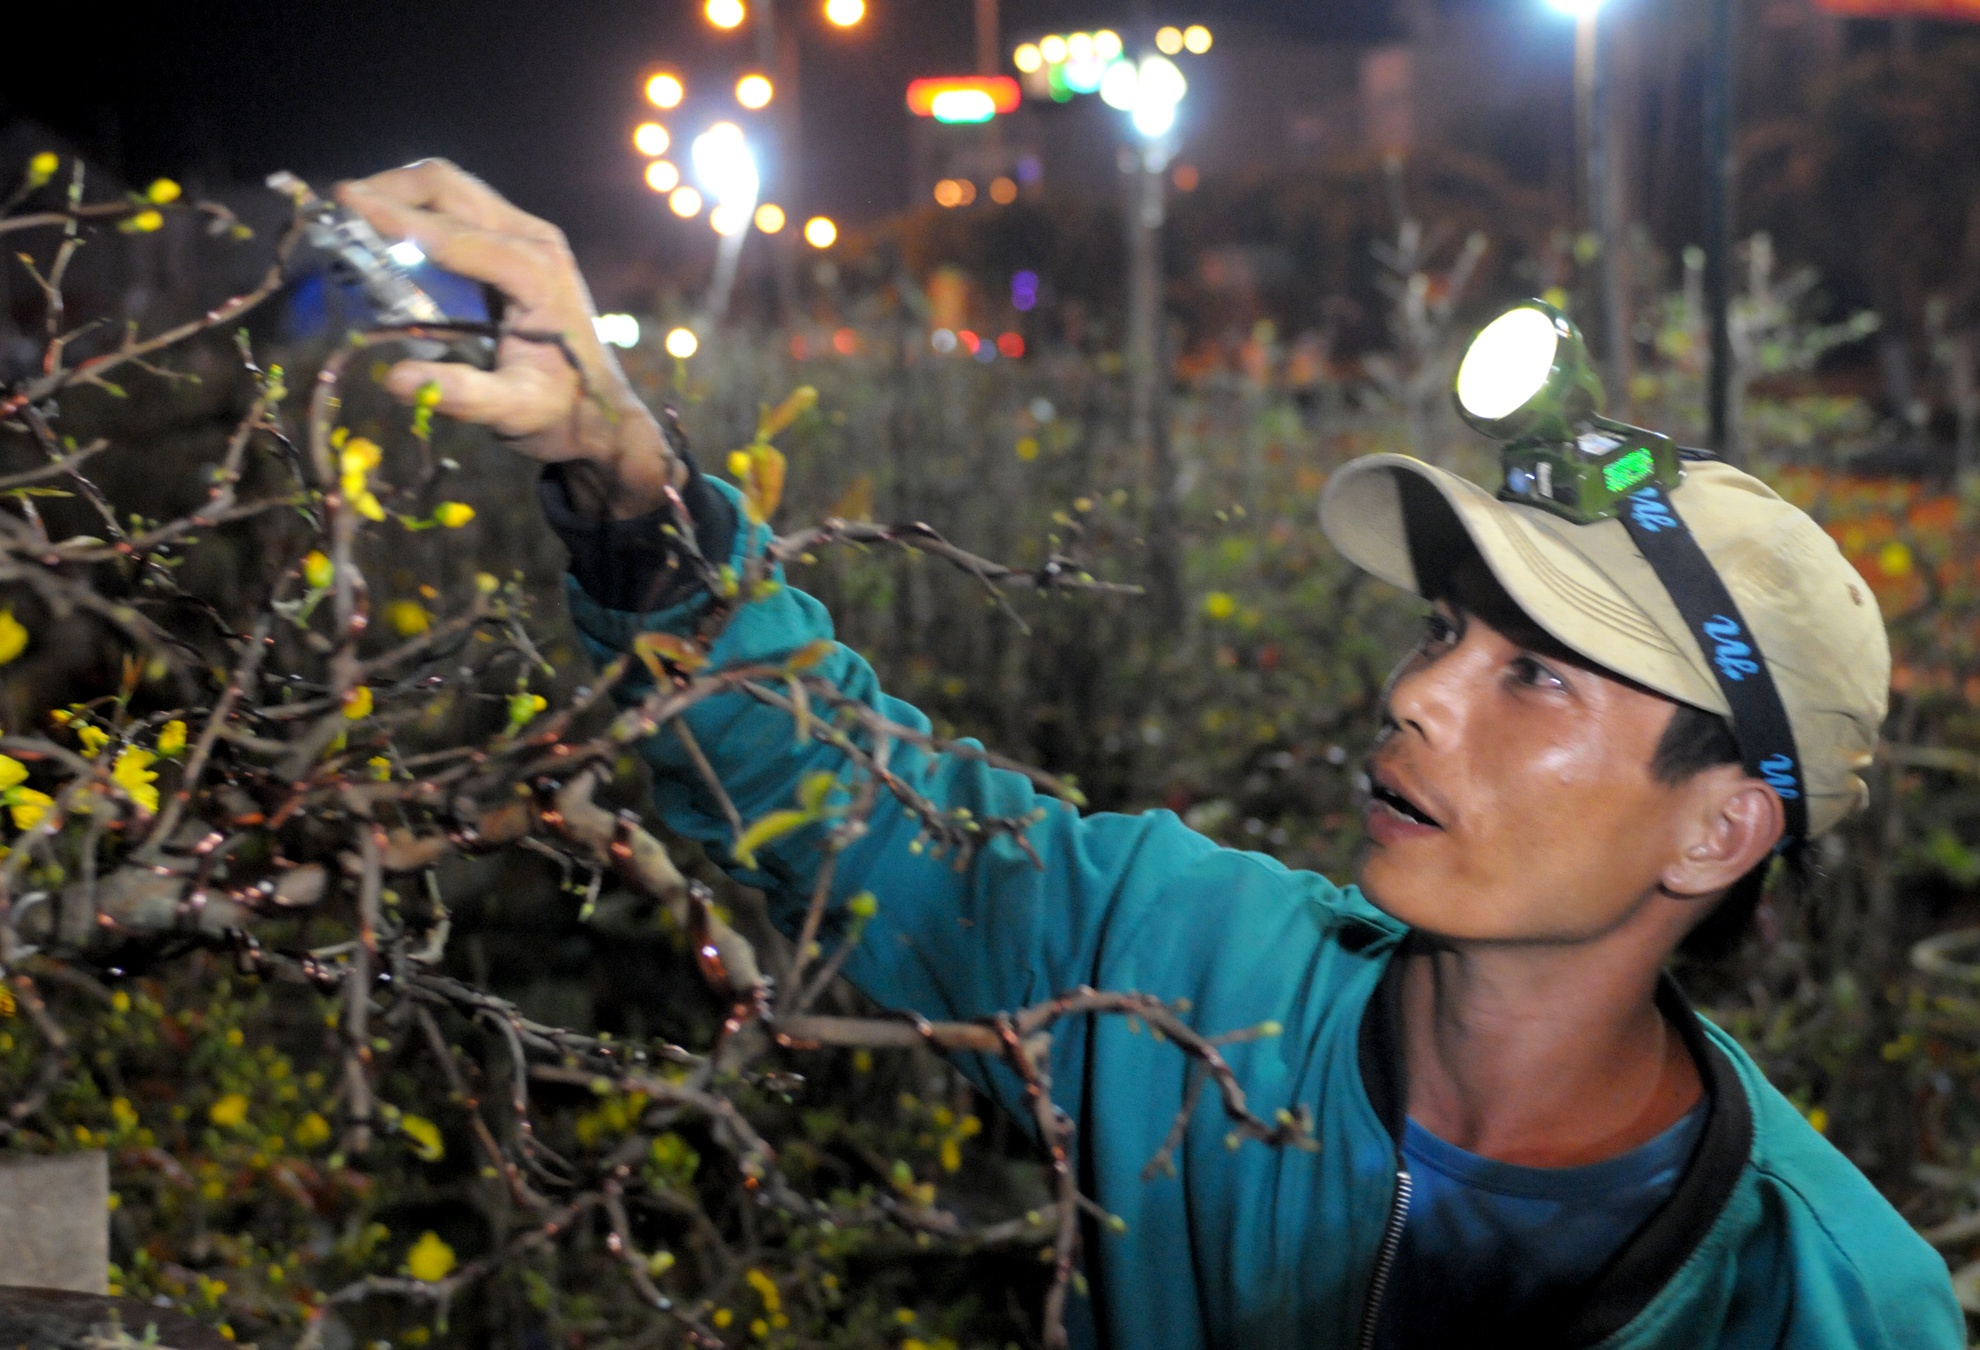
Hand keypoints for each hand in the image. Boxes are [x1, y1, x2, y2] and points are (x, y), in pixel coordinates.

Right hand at [334, 159, 677, 518]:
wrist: (598, 412)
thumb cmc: (557, 412)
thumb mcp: (514, 411)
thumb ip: (462, 394)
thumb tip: (395, 379)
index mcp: (536, 273)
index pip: (454, 233)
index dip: (396, 218)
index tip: (343, 204)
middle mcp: (535, 241)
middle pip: (449, 187)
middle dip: (390, 189)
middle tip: (338, 205)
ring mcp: (528, 236)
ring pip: (452, 188)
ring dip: (400, 194)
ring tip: (352, 214)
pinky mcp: (517, 243)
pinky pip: (457, 208)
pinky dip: (416, 209)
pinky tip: (385, 232)